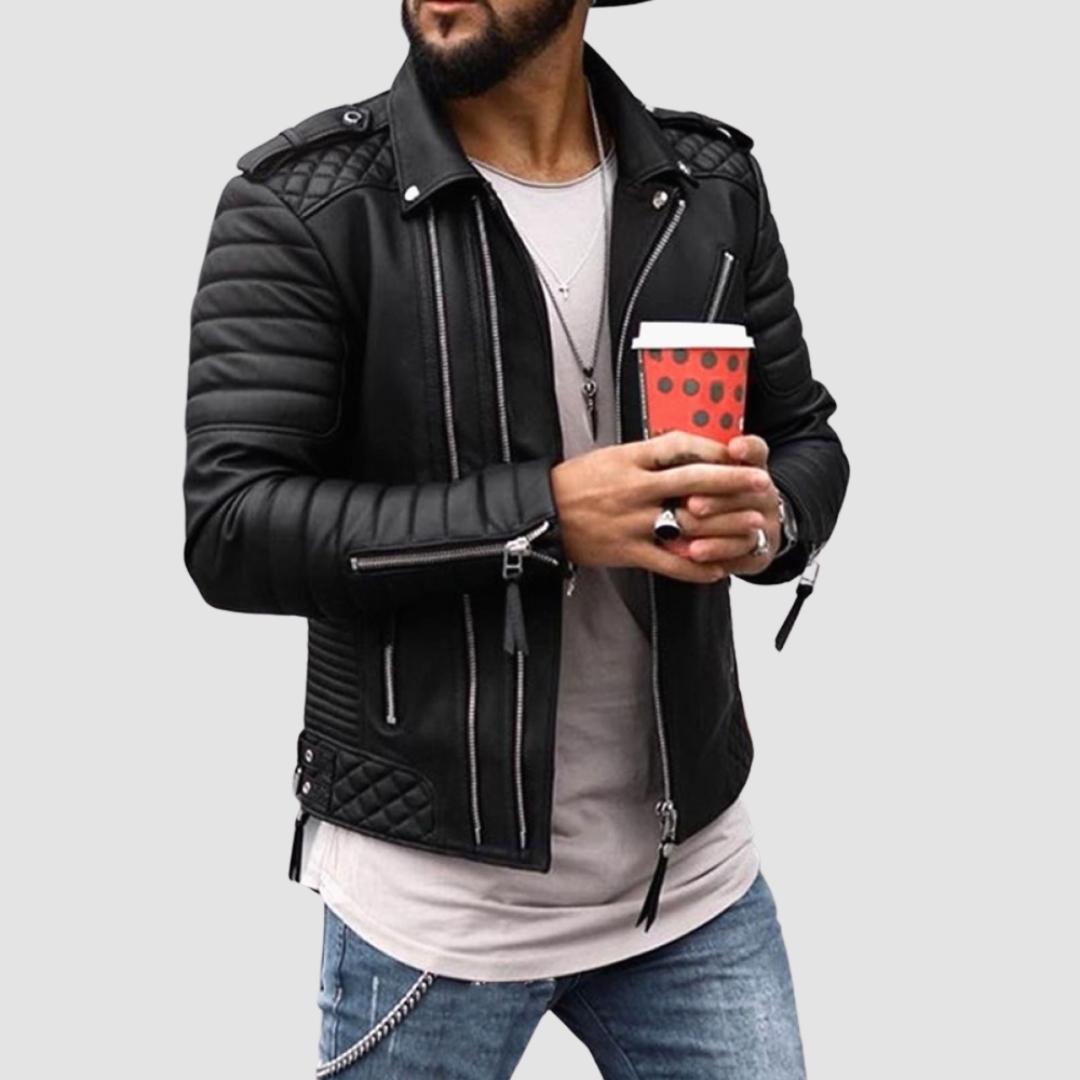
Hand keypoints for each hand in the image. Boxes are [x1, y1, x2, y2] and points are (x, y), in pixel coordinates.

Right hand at [551, 429, 766, 584]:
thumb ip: (646, 457)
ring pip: (687, 521)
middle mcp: (635, 488)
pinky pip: (669, 562)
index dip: (712, 448)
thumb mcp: (610, 457)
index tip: (736, 452)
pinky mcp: (627, 550)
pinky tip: (717, 569)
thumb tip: (682, 452)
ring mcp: (632, 520)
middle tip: (762, 482)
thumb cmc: (574, 484)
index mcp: (630, 459)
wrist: (541, 514)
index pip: (680, 446)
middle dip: (733, 480)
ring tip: (752, 525)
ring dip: (725, 524)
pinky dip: (696, 568)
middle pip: (694, 479)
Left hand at [665, 434, 782, 575]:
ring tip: (686, 527)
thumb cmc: (717, 497)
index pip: (756, 451)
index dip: (747, 449)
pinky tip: (694, 552)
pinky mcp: (760, 553)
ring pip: (747, 523)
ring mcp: (765, 524)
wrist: (751, 534)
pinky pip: (742, 553)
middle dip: (718, 496)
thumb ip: (694, 460)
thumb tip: (665, 447)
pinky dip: (717, 551)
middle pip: (750, 491)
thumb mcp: (707, 475)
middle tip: (691, 503)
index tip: (734, 448)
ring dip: (715, 525)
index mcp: (751, 468)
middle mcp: (763, 494)